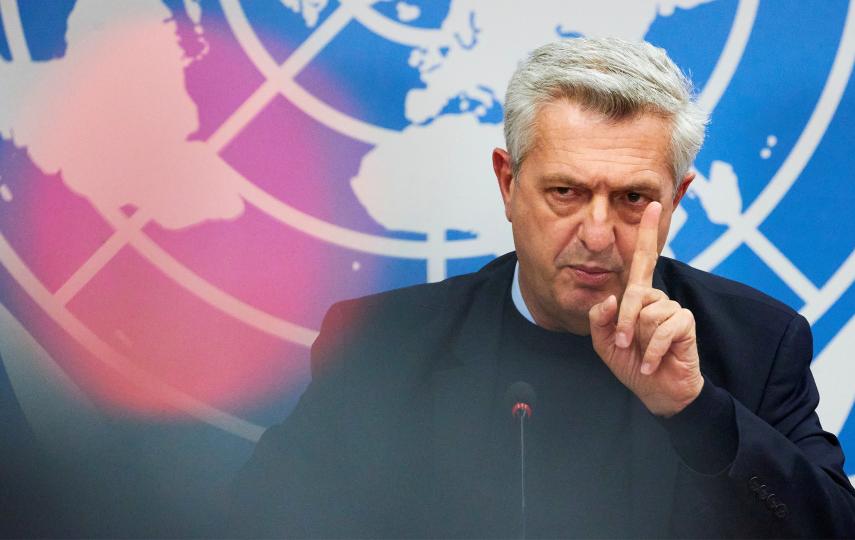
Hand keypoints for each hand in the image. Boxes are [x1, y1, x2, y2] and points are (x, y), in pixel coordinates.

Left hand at [588, 202, 702, 416]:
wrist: (656, 391)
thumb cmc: (632, 363)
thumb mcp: (604, 342)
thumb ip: (599, 319)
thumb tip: (611, 299)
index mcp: (638, 296)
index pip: (642, 260)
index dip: (647, 232)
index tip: (651, 204)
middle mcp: (656, 298)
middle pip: (633, 293)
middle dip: (624, 321)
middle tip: (621, 343)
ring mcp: (672, 309)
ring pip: (646, 314)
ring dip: (639, 339)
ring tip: (643, 354)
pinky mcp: (685, 323)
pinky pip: (662, 329)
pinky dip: (651, 351)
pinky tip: (651, 364)